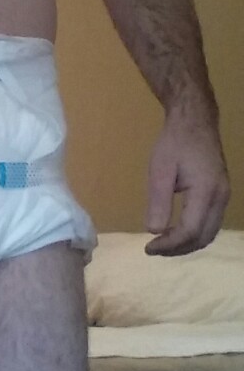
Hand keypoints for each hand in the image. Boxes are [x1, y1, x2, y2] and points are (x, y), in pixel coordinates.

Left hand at [145, 109, 229, 256]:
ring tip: (162, 244)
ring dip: (186, 244)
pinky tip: (176, 232)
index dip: (169, 245)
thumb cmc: (174, 142)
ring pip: (209, 234)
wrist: (195, 121)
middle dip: (177, 249)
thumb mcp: (160, 170)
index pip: (190, 231)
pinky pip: (211, 224)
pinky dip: (194, 234)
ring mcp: (224, 196)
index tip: (148, 248)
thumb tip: (154, 231)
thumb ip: (158, 201)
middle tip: (153, 249)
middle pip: (202, 238)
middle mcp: (220, 197)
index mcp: (205, 191)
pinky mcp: (221, 194)